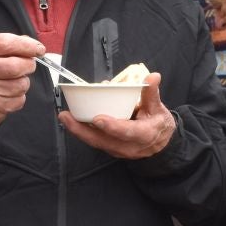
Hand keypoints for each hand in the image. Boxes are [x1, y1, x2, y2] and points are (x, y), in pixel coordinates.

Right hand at [0, 34, 45, 125]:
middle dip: (29, 66)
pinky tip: (8, 96)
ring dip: (23, 84)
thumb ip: (10, 46)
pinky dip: (19, 98)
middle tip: (28, 67)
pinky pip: (19, 100)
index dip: (26, 45)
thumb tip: (35, 47)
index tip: (39, 49)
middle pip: (16, 65)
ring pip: (21, 84)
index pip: (5, 43)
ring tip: (12, 84)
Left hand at [58, 73, 176, 159]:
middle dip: (82, 130)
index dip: (113, 126)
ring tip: (65, 117)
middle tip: (66, 116)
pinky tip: (72, 119)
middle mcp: (129, 146)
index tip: (98, 118)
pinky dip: (83, 131)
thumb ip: (152, 93)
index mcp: (144, 135)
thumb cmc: (158, 123)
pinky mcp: (110, 148)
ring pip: (95, 141)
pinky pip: (95, 141)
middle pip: (103, 140)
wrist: (161, 143)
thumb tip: (153, 76)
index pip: (127, 132)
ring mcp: (118, 149)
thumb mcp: (159, 108)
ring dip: (78, 130)